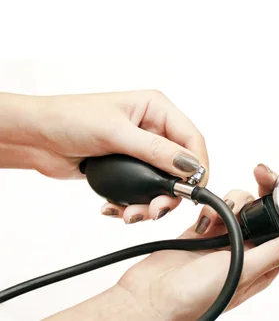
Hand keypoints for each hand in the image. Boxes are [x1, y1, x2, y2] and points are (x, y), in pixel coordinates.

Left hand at [0, 90, 207, 221]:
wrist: (34, 137)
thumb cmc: (69, 119)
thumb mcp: (116, 133)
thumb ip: (156, 151)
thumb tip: (190, 166)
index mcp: (157, 109)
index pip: (192, 139)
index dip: (198, 166)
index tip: (196, 190)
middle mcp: (153, 129)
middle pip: (181, 167)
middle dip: (170, 192)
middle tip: (157, 210)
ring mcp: (141, 151)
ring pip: (163, 184)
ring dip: (151, 204)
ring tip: (131, 215)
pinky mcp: (128, 170)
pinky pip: (143, 193)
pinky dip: (134, 206)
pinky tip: (117, 209)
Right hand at [45, 164, 278, 320]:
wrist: (149, 298)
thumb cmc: (194, 299)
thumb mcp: (242, 272)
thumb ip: (276, 252)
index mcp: (265, 262)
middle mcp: (249, 249)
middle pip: (266, 208)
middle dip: (264, 189)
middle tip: (261, 172)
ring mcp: (226, 237)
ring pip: (241, 202)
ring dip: (232, 202)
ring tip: (218, 220)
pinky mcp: (204, 229)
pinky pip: (216, 205)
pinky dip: (211, 206)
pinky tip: (203, 222)